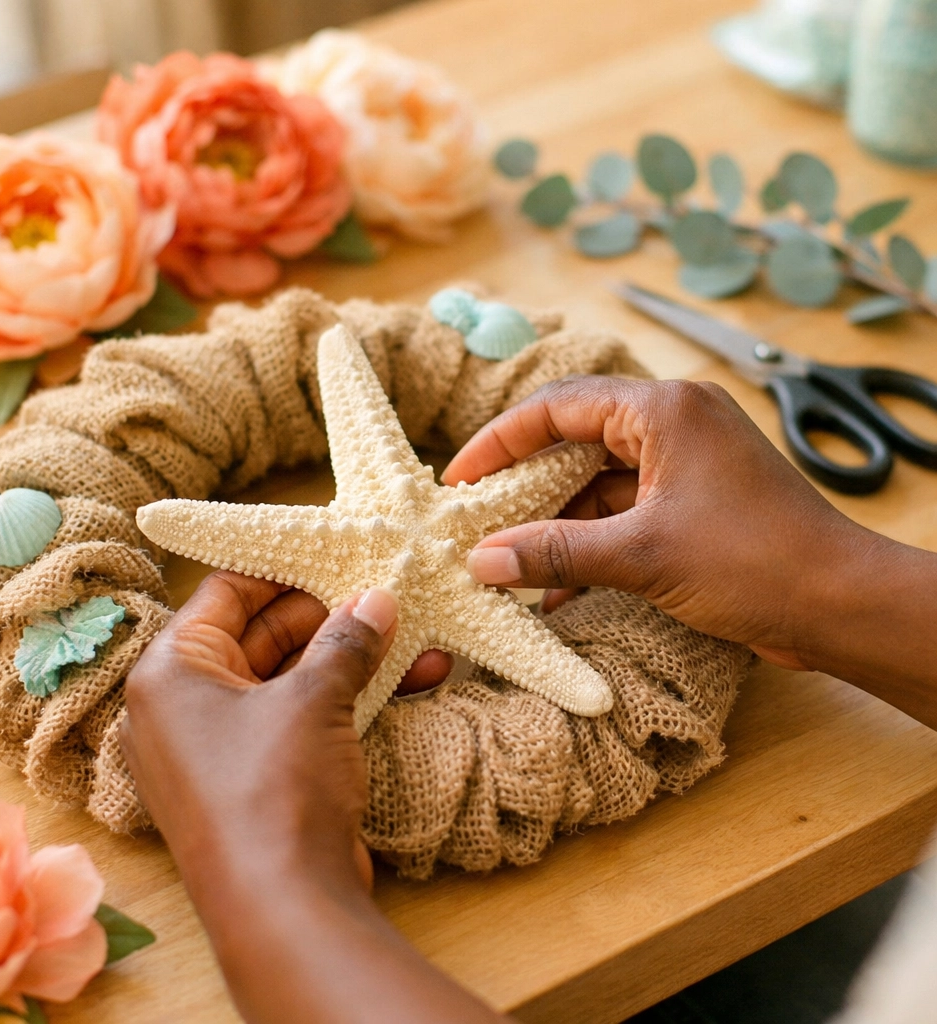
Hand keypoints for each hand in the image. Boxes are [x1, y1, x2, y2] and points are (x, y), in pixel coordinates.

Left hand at [120, 574, 448, 897]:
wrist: (285, 906)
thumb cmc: (275, 788)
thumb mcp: (313, 699)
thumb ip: (347, 641)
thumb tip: (377, 600)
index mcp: (171, 671)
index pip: (225, 593)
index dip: (282, 570)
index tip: (334, 553)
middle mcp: (186, 705)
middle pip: (264, 634)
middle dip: (331, 616)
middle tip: (382, 590)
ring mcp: (224, 745)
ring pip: (293, 679)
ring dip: (352, 658)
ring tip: (410, 629)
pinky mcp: (261, 777)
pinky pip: (303, 718)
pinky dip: (349, 698)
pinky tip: (413, 675)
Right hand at [443, 376, 870, 668]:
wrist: (841, 606)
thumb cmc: (755, 562)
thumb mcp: (641, 555)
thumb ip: (555, 552)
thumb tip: (481, 561)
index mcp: (664, 409)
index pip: (558, 407)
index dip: (500, 442)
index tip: (458, 478)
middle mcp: (673, 424)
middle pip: (574, 442)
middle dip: (524, 486)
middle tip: (474, 519)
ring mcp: (685, 464)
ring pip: (597, 484)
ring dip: (555, 524)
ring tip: (505, 560)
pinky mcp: (693, 503)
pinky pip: (623, 513)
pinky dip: (589, 544)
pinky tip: (554, 588)